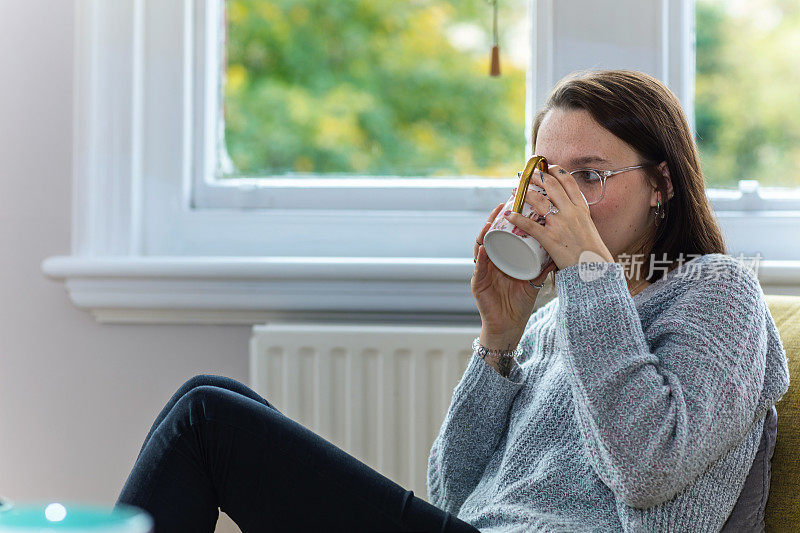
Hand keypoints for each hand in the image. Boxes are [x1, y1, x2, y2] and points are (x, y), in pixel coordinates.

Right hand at [473, 203, 557, 332]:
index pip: (502, 235)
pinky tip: (484, 249)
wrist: (509, 326)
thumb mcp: (534, 281)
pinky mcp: (477, 284)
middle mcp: (490, 263)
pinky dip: (481, 258)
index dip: (505, 220)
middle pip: (489, 237)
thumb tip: (560, 251)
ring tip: (491, 222)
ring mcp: (482, 272)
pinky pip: (478, 268)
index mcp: (502, 260)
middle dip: (493, 220)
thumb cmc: (519, 303)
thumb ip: (544, 267)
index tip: (514, 204)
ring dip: (484, 234)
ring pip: (480, 248)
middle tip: (501, 206)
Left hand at [502, 165, 613, 269]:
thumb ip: (578, 217)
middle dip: (536, 176)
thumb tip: (567, 210)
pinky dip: (517, 218)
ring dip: (525, 192)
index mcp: (581, 209)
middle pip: (551, 185)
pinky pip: (530, 226)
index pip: (568, 182)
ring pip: (539, 201)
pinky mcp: (551, 239)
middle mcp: (571, 212)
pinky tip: (509, 214)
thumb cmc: (592, 252)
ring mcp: (560, 225)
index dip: (556, 170)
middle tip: (527, 175)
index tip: (547, 166)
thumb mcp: (589, 227)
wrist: (594, 269)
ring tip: (515, 190)